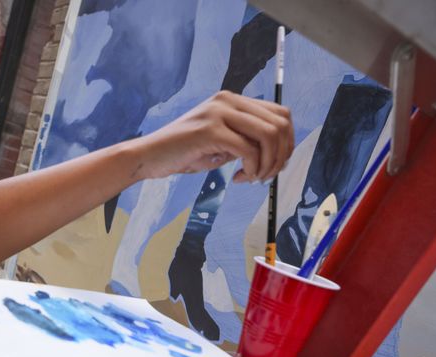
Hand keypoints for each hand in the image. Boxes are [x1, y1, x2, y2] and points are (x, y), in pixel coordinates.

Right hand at [135, 91, 293, 182]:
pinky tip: (238, 178)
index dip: (287, 142)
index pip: (280, 114)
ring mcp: (219, 112)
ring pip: (269, 135)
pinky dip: (251, 169)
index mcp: (232, 100)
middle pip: (280, 124)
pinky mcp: (210, 129)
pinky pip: (248, 150)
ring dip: (268, 163)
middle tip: (266, 175)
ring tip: (252, 178)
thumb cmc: (183, 152)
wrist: (149, 156)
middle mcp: (228, 100)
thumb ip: (245, 141)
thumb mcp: (221, 143)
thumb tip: (275, 154)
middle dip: (280, 156)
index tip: (275, 164)